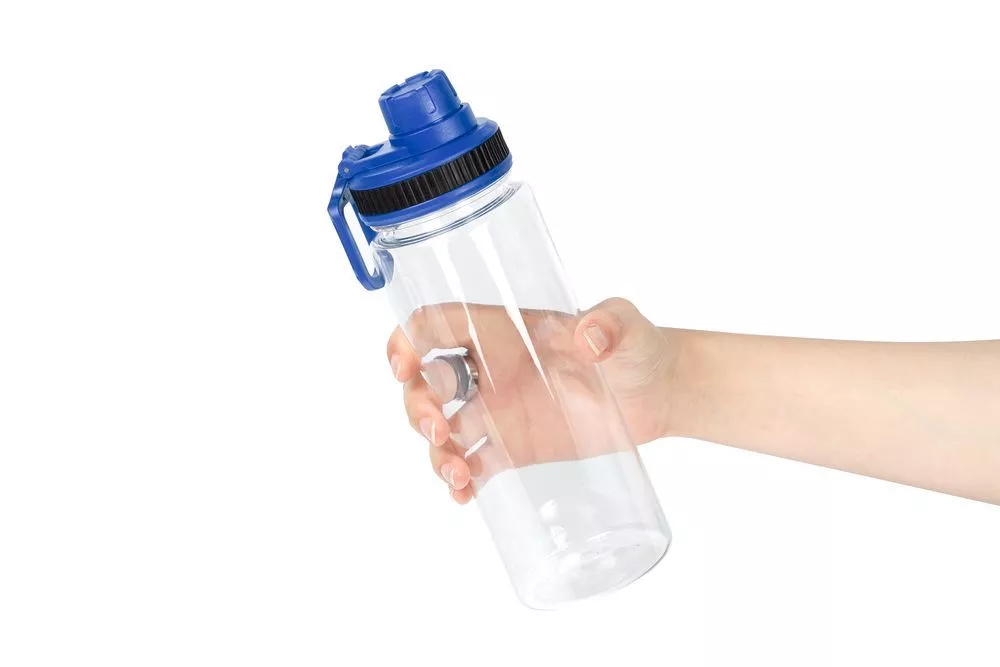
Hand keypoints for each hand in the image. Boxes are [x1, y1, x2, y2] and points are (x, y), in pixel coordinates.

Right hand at [387, 298, 679, 503]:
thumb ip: (610, 324)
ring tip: (457, 474)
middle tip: (437, 430)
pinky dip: (458, 481)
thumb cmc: (637, 346)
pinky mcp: (514, 447)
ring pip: (441, 430)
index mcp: (502, 331)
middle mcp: (490, 371)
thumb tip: (590, 337)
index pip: (436, 325)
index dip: (407, 340)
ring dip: (434, 452)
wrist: (659, 394)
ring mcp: (498, 411)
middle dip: (416, 406)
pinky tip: (464, 495)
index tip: (403, 367)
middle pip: (427, 383)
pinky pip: (471, 464)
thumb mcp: (627, 326)